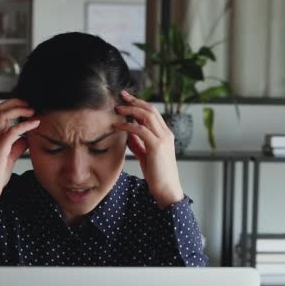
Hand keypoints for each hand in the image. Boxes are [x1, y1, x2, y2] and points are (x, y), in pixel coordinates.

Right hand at [0, 99, 39, 215]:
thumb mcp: (9, 156)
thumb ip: (17, 145)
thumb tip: (27, 137)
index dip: (12, 105)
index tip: (27, 106)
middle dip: (15, 102)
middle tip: (30, 104)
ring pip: (1, 115)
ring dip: (18, 109)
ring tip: (32, 111)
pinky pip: (11, 132)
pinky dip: (24, 125)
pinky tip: (34, 124)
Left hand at [113, 91, 183, 208]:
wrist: (167, 190)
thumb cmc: (157, 175)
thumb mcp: (145, 156)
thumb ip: (138, 144)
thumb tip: (128, 134)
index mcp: (165, 135)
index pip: (152, 113)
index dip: (139, 104)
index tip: (126, 99)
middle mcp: (166, 134)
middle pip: (150, 109)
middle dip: (135, 101)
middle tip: (121, 95)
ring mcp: (163, 139)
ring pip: (146, 116)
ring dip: (130, 110)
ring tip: (117, 109)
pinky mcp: (157, 146)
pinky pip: (140, 130)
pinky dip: (128, 126)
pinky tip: (118, 126)